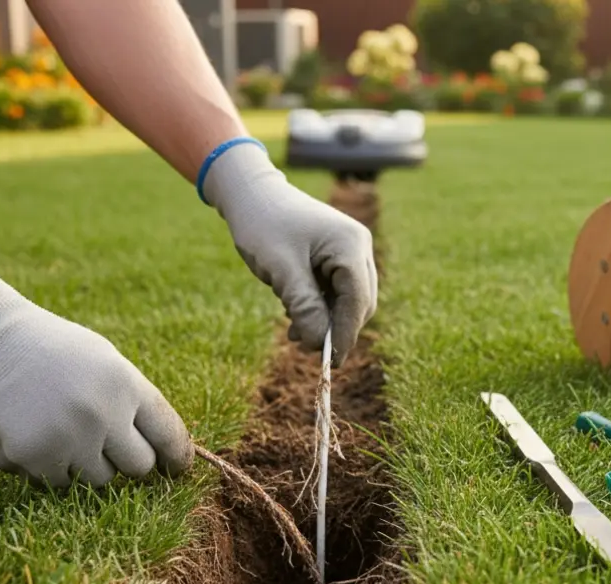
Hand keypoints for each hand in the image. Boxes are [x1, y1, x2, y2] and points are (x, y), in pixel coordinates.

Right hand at [0, 270, 192, 487]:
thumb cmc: (55, 352)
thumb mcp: (107, 363)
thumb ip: (134, 404)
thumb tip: (164, 453)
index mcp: (126, 386)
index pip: (169, 435)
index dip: (177, 456)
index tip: (177, 469)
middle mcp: (102, 415)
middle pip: (139, 467)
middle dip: (127, 460)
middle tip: (109, 445)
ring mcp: (67, 440)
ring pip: (98, 480)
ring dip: (85, 464)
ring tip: (63, 430)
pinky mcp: (33, 458)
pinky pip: (55, 482)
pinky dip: (45, 466)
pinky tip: (33, 433)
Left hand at [201, 141, 376, 365]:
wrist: (250, 193)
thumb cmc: (262, 224)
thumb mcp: (281, 269)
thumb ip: (304, 306)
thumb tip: (322, 344)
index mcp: (350, 245)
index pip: (358, 300)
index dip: (346, 334)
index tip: (331, 363)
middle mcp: (358, 247)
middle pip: (360, 303)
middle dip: (336, 329)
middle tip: (305, 347)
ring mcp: (350, 250)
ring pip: (350, 300)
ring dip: (327, 321)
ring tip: (294, 333)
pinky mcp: (338, 256)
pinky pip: (338, 292)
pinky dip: (321, 309)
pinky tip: (296, 316)